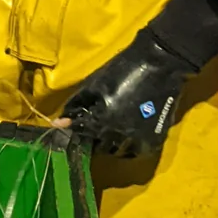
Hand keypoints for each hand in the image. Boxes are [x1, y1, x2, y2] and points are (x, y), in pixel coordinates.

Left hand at [60, 28, 194, 157]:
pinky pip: (137, 152)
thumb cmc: (121, 70)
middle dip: (91, 139)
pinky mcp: (155, 139)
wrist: (158, 65)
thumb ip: (77, 104)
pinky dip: (127, 148)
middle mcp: (121, 135)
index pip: (82, 134)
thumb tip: (60, 120)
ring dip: (109, 145)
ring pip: (118, 152)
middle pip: (99, 147)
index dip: (73, 131)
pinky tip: (122, 138)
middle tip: (89, 130)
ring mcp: (140, 140)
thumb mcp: (94, 84)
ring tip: (105, 133)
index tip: (67, 130)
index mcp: (104, 120)